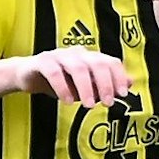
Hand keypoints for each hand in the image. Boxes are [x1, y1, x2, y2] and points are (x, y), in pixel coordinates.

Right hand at [14, 50, 130, 105]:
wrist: (27, 75)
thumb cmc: (60, 81)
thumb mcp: (85, 85)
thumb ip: (105, 84)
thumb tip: (130, 83)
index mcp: (89, 58)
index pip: (110, 61)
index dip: (118, 76)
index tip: (123, 94)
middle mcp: (77, 53)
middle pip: (96, 63)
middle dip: (105, 83)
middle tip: (108, 103)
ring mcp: (59, 56)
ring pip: (77, 67)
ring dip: (85, 87)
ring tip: (89, 105)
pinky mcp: (42, 62)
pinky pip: (54, 72)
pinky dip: (62, 87)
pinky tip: (67, 101)